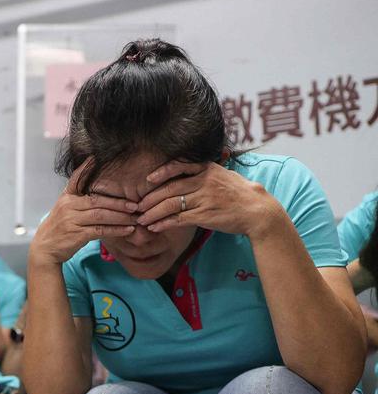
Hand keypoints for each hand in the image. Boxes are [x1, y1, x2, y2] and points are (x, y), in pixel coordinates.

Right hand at [30, 160, 138, 265]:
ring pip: (101, 215)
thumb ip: (78, 200)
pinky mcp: (76, 234)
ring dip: (120, 217)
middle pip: (98, 201)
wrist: (45, 249)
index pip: (76, 180)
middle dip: (118, 203)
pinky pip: (100, 230)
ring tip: (135, 218)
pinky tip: (127, 230)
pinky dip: (116, 230)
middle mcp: (68, 206)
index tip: (95, 158)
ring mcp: (72, 220)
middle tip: (135, 205)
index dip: (85, 169)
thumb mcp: (64, 210)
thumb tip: (98, 194)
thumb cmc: (58, 229)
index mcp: (66, 198)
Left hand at [136, 160, 280, 238]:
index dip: (162, 172)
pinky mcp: (204, 215)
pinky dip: (164, 223)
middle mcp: (204, 182)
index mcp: (208, 170)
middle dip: (150, 198)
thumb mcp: (223, 175)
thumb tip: (187, 169)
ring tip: (142, 219)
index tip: (148, 180)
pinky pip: (178, 219)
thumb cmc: (238, 193)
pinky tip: (154, 227)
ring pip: (171, 204)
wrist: (257, 210)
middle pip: (170, 188)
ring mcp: (204, 199)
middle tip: (138, 206)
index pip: (180, 166)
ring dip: (152, 213)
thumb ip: (205, 172)